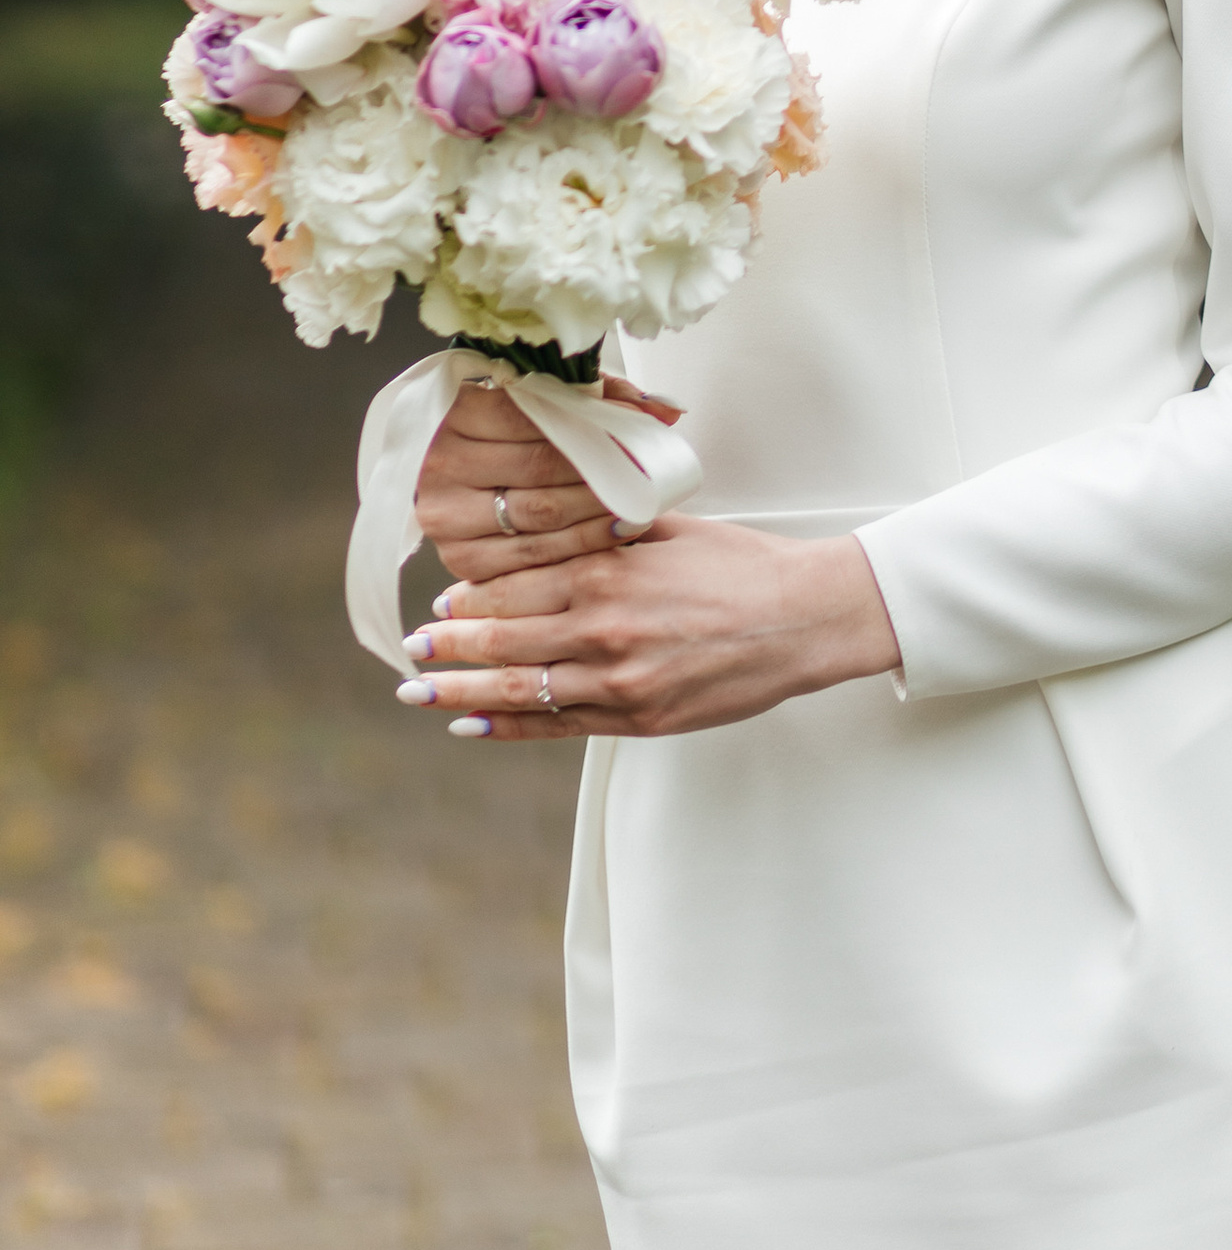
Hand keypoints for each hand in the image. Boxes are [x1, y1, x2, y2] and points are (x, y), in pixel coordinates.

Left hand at [394, 517, 903, 740]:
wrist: (802, 619)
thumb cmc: (742, 565)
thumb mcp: (672, 528)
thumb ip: (609, 528)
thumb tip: (556, 522)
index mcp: (611, 573)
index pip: (518, 590)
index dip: (471, 602)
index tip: (440, 606)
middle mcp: (606, 628)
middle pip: (506, 643)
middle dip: (451, 649)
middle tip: (410, 652)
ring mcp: (621, 681)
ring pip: (522, 690)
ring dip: (462, 694)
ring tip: (420, 693)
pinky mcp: (640, 718)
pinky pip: (560, 727)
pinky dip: (511, 728)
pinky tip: (474, 726)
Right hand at [413, 374, 683, 584]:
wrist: (452, 464)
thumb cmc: (507, 422)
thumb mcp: (545, 393)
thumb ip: (600, 395)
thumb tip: (664, 411)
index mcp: (460, 412)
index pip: (538, 419)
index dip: (595, 427)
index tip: (639, 435)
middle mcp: (445, 466)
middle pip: (542, 470)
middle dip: (604, 473)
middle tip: (649, 475)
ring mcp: (447, 517)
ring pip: (540, 517)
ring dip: (598, 514)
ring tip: (641, 505)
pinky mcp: (458, 559)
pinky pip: (529, 558)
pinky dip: (577, 547)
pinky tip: (612, 535)